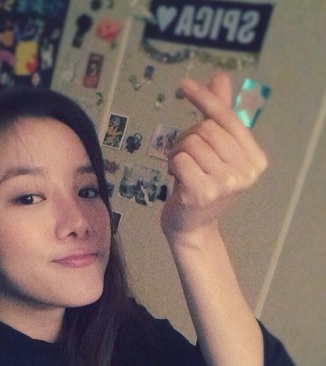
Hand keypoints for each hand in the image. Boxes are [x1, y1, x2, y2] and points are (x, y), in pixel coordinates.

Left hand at [161, 73, 267, 242]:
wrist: (191, 226)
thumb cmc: (202, 185)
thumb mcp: (215, 151)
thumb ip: (219, 116)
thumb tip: (220, 78)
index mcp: (255, 159)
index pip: (227, 119)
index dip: (205, 99)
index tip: (184, 85)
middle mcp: (246, 172)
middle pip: (205, 129)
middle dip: (187, 139)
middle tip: (185, 157)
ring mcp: (225, 184)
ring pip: (190, 143)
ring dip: (178, 153)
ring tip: (181, 170)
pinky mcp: (202, 192)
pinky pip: (179, 159)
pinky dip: (172, 165)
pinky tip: (177, 179)